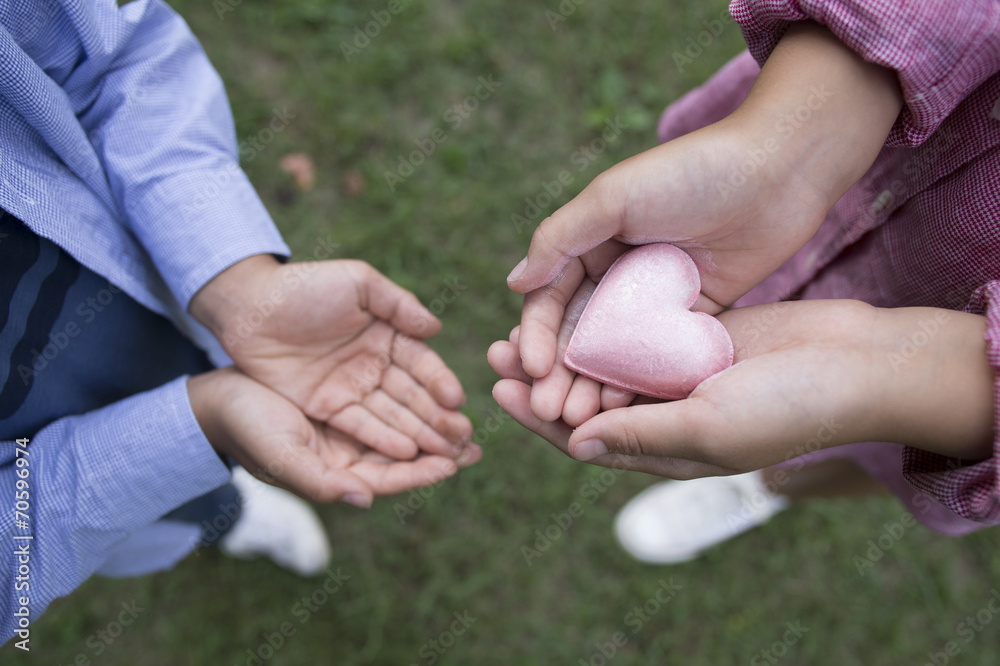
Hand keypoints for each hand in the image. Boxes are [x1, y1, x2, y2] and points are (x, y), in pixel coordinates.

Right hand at [188, 368, 480, 506]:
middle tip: (475, 445)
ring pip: (401, 428)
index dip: (420, 474)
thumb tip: (362, 499)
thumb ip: (319, 482)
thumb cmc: (246, 429)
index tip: (451, 464)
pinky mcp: (348, 397)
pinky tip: (434, 391)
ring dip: (432, 425)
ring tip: (464, 420)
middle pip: (404, 456)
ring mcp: (350, 426)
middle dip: (439, 451)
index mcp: (336, 474)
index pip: (388, 479)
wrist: (219, 396)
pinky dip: (412, 398)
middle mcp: (349, 454)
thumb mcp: (280, 457)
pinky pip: (388, 401)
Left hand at [190, 255, 473, 460]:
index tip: (456, 401)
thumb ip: (398, 304)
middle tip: (463, 440)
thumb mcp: (357, 282)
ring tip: (444, 455)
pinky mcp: (327, 407)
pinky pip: (360, 425)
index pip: (421, 363)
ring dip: (419, 435)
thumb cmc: (304, 286)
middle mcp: (375, 365)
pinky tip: (406, 453)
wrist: (249, 306)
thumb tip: (436, 328)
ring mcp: (351, 388)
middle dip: (439, 419)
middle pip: (413, 396)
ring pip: (392, 416)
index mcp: (388, 334)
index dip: (439, 382)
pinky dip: (384, 439)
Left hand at [490, 300, 992, 478]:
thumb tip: (573, 443)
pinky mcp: (692, 338)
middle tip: (496, 349)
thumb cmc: (786, 406)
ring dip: (566, 347)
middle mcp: (664, 416)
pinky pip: (637, 332)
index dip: (539, 418)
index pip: (583, 440)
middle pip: (584, 400)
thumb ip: (639, 434)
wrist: (852, 362)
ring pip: (605, 364)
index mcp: (663, 449)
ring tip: (523, 322)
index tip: (501, 389)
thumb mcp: (707, 427)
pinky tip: (576, 296)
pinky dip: (606, 321)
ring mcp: (677, 376)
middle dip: (540, 379)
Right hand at [505, 22, 902, 384]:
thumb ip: (560, 239)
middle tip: (547, 411)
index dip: (535, 335)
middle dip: (558, 373)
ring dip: (591, 384)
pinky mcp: (693, 315)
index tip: (531, 371)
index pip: (550, 297)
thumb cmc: (690, 172)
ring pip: (614, 352)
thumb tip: (513, 284)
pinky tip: (623, 411)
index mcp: (590, 241)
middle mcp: (617, 272)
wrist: (778, 170)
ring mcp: (655, 298)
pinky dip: (637, 382)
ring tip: (578, 419)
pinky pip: (657, 356)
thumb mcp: (614, 196)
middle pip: (577, 333)